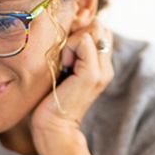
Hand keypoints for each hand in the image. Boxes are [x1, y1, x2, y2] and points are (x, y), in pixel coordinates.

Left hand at [31, 19, 113, 154]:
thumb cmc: (50, 102)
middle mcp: (105, 67)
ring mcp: (101, 70)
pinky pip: (84, 40)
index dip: (79, 32)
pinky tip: (62, 65)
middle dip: (77, 32)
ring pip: (95, 28)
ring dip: (73, 39)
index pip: (98, 30)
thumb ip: (68, 54)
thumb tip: (63, 31)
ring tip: (63, 61)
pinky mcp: (92, 73)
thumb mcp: (61, 72)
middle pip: (99, 25)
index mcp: (99, 66)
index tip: (63, 51)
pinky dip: (69, 47)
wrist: (53, 129)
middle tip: (63, 55)